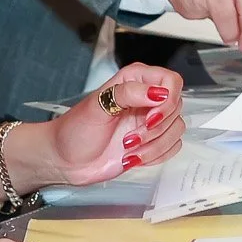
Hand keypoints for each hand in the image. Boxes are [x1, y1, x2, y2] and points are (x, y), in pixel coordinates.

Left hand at [1, 65, 187, 192]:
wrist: (65, 161)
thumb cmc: (75, 130)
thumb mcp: (97, 106)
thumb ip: (130, 93)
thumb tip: (160, 93)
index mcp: (135, 81)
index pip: (171, 81)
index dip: (168, 100)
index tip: (151, 117)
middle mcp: (147, 99)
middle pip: (176, 107)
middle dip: (155, 129)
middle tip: (130, 138)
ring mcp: (150, 121)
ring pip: (176, 129)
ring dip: (153, 146)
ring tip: (127, 149)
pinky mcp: (152, 142)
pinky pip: (172, 147)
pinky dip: (156, 156)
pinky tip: (133, 157)